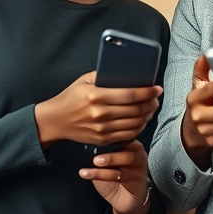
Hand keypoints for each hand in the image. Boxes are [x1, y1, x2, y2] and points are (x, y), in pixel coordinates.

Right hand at [34, 71, 161, 147]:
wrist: (55, 121)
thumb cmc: (70, 98)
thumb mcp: (84, 80)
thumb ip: (105, 76)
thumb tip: (128, 73)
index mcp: (96, 96)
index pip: (130, 95)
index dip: (147, 92)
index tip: (157, 89)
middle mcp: (100, 114)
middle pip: (135, 110)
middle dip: (151, 103)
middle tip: (156, 98)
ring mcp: (102, 129)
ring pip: (134, 123)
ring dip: (147, 115)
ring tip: (151, 108)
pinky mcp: (102, 140)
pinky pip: (127, 135)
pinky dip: (138, 127)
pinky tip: (142, 120)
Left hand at [79, 140, 151, 213]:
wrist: (124, 200)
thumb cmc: (113, 177)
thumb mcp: (104, 162)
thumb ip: (99, 151)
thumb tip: (85, 142)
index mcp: (129, 143)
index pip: (120, 134)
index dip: (107, 133)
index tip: (91, 135)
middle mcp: (137, 151)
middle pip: (127, 144)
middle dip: (110, 148)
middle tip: (95, 155)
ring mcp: (140, 165)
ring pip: (127, 158)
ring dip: (109, 160)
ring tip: (94, 163)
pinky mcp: (138, 179)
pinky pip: (121, 175)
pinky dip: (103, 175)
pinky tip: (87, 175)